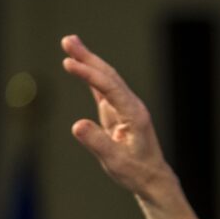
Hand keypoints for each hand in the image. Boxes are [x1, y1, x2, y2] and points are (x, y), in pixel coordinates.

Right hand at [61, 34, 171, 202]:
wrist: (151, 178)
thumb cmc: (136, 171)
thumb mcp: (115, 161)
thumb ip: (97, 142)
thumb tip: (77, 125)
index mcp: (134, 115)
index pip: (110, 88)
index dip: (89, 74)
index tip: (68, 63)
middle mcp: (131, 106)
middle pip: (109, 76)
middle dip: (88, 57)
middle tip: (68, 40)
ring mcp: (125, 107)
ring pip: (106, 79)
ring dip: (88, 61)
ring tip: (69, 43)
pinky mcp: (118, 112)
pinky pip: (103, 89)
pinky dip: (91, 76)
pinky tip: (80, 64)